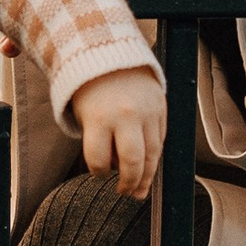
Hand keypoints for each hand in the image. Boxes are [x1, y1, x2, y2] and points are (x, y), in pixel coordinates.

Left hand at [72, 65, 167, 200]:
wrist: (110, 52)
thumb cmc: (90, 88)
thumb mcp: (83, 114)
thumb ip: (97, 141)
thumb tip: (115, 169)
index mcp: (99, 117)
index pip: (99, 160)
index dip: (98, 173)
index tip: (99, 173)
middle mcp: (125, 116)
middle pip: (132, 163)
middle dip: (129, 184)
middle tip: (125, 193)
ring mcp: (147, 112)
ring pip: (153, 155)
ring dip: (147, 177)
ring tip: (140, 191)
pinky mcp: (161, 108)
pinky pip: (162, 140)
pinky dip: (156, 156)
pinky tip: (149, 167)